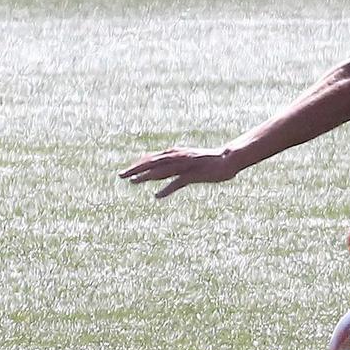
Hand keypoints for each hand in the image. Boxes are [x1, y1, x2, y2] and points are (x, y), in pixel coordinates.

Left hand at [119, 146, 238, 198]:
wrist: (229, 158)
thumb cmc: (209, 160)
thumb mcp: (190, 160)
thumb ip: (175, 164)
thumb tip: (163, 172)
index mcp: (177, 153)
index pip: (153, 158)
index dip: (139, 164)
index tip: (126, 171)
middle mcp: (179, 157)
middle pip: (153, 162)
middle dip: (136, 169)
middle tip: (120, 175)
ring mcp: (186, 165)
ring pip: (162, 170)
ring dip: (147, 176)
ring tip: (133, 182)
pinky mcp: (194, 174)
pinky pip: (178, 182)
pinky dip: (167, 189)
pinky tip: (157, 196)